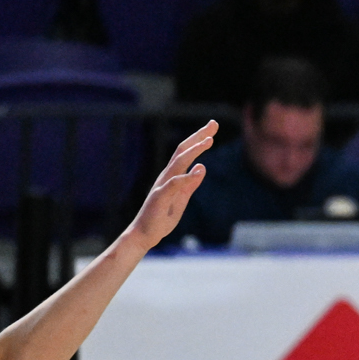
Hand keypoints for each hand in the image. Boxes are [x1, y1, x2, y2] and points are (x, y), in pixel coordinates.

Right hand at [126, 121, 215, 247]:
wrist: (144, 235)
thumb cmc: (161, 218)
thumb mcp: (182, 199)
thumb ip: (191, 184)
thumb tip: (201, 168)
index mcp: (172, 176)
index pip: (186, 152)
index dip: (199, 139)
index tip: (212, 129)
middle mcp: (167, 176)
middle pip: (182, 150)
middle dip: (198, 136)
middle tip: (214, 124)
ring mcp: (163, 185)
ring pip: (178, 162)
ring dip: (194, 150)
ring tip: (209, 140)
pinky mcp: (160, 197)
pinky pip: (174, 184)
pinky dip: (187, 176)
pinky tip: (200, 169)